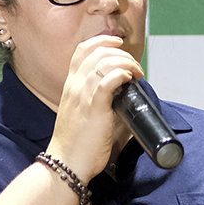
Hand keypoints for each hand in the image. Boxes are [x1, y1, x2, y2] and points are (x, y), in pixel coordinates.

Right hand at [46, 34, 144, 179]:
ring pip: (105, 62)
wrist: (66, 163)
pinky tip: (129, 80)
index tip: (118, 44)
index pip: (82, 50)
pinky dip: (122, 74)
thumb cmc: (76, 144)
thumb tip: (118, 95)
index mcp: (70, 86)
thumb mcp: (81, 114)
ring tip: (136, 74)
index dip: (102, 41)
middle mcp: (75, 86)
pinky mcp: (94, 107)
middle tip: (134, 67)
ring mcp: (83, 95)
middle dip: (121, 53)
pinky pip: (108, 80)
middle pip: (97, 51)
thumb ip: (94, 101)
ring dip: (126, 62)